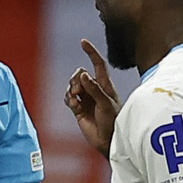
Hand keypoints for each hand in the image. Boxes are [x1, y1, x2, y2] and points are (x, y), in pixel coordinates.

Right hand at [64, 39, 118, 156]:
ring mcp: (86, 98)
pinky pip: (68, 98)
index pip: (97, 64)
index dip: (91, 52)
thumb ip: (94, 89)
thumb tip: (83, 75)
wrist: (108, 140)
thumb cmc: (113, 121)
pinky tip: (74, 106)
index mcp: (105, 84)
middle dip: (75, 79)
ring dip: (71, 89)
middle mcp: (94, 89)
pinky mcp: (78, 109)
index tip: (83, 42)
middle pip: (80, 73)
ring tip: (75, 99)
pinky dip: (69, 100)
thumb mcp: (105, 104)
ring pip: (72, 85)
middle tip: (77, 90)